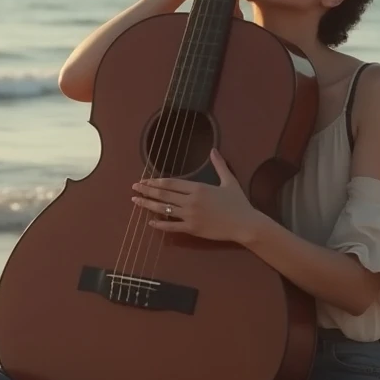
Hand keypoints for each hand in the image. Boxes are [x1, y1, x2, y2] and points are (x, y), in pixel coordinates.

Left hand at [131, 148, 256, 242]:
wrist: (245, 224)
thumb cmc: (238, 202)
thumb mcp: (229, 181)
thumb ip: (219, 165)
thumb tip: (214, 150)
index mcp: (198, 187)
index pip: (171, 183)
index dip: (156, 182)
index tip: (145, 180)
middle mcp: (191, 201)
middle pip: (164, 195)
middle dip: (147, 191)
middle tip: (134, 188)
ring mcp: (190, 216)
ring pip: (164, 209)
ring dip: (148, 205)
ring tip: (135, 201)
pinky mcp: (192, 229)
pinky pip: (172, 226)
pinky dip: (160, 224)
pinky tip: (150, 222)